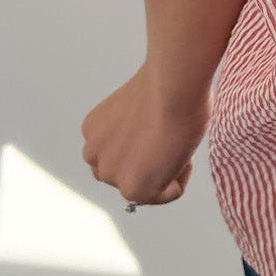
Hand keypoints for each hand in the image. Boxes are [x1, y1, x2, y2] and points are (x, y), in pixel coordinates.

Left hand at [81, 60, 208, 207]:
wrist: (172, 83)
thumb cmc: (167, 83)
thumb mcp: (137, 109)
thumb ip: (135, 131)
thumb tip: (153, 145)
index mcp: (92, 131)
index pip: (121, 155)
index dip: (151, 141)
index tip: (159, 121)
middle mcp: (94, 155)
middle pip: (133, 174)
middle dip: (154, 161)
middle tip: (167, 133)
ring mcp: (111, 174)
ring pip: (152, 185)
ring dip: (168, 168)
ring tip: (172, 139)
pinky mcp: (133, 189)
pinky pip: (171, 192)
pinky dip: (182, 175)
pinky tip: (178, 149)